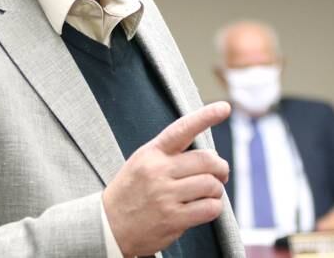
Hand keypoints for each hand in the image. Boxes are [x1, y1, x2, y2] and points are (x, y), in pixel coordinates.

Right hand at [102, 102, 230, 256]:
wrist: (109, 226)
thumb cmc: (130, 192)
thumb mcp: (141, 163)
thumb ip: (170, 155)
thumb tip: (209, 155)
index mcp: (151, 153)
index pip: (182, 129)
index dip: (205, 117)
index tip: (224, 107)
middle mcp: (158, 171)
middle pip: (207, 160)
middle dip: (221, 168)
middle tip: (221, 174)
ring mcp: (165, 195)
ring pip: (211, 185)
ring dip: (217, 190)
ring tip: (208, 194)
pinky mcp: (173, 219)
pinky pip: (210, 208)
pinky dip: (214, 207)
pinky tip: (205, 208)